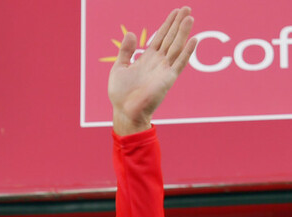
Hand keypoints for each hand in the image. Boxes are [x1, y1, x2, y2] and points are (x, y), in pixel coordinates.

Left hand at [108, 7, 197, 134]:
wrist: (124, 111)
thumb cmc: (120, 93)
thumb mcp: (118, 68)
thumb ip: (125, 51)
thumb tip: (130, 33)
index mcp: (147, 59)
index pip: (160, 37)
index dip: (167, 24)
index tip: (176, 12)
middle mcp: (158, 62)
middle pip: (171, 38)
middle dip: (178, 23)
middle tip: (187, 8)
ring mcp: (164, 69)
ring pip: (176, 46)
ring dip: (183, 32)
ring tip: (190, 17)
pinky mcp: (168, 79)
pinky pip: (179, 63)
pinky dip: (186, 52)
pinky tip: (194, 40)